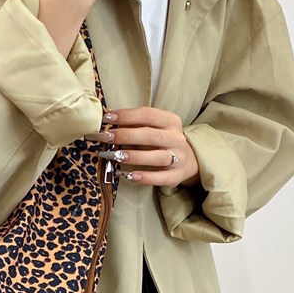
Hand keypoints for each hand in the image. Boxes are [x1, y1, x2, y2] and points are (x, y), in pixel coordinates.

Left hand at [83, 107, 200, 187]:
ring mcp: (178, 157)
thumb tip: (107, 121)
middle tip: (105, 137)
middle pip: (150, 135)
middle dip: (125, 135)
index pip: (148, 115)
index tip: (106, 118)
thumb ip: (135, 124)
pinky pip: (160, 177)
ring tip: (115, 156)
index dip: (126, 115)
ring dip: (134, 156)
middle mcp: (176, 138)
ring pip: (157, 156)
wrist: (187, 159)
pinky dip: (145, 177)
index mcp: (170, 121)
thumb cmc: (161, 140)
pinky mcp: (175, 176)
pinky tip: (129, 175)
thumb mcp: (153, 128)